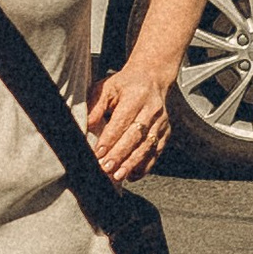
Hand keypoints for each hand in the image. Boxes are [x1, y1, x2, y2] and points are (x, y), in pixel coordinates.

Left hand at [86, 59, 173, 187]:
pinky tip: (131, 175)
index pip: (122, 121)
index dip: (110, 139)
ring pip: (147, 146)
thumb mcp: (107, 88)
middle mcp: (152, 110)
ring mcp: (161, 122)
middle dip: (120, 154)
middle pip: (135, 136)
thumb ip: (96, 106)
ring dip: (132, 163)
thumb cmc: (125, 85)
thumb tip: (86, 125)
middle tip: (105, 168)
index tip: (98, 153)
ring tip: (118, 176)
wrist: (152, 77)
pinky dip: (144, 166)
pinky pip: (156, 152)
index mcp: (136, 96)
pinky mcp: (166, 132)